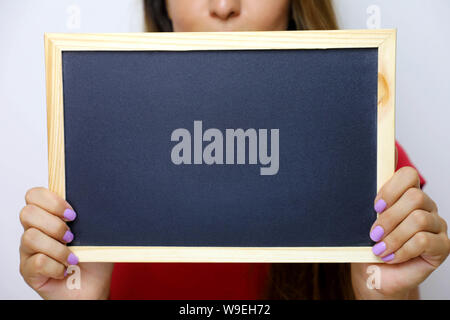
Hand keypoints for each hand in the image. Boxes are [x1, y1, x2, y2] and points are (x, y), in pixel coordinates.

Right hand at [19, 187, 113, 298]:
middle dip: (54, 224)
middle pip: (27, 213)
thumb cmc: (94, 258)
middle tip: (72, 236)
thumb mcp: (97, 232)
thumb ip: (91, 214)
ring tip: (72, 257)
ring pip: (31, 237)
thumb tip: (98, 199)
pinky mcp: (29, 270)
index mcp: (49, 216)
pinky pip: (37, 262)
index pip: (34, 195)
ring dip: (58, 248)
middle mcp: (35, 230)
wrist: (94, 287)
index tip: (72, 213)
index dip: (51, 200)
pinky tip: (65, 269)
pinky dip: (56, 266)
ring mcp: (29, 251)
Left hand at [351, 163, 449, 298]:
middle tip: (374, 234)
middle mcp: (426, 207)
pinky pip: (423, 241)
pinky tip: (392, 257)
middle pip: (415, 197)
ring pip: (419, 219)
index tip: (376, 206)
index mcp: (407, 195)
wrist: (378, 275)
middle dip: (389, 217)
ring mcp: (437, 225)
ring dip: (394, 236)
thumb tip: (365, 198)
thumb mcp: (367, 224)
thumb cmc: (372, 246)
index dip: (391, 189)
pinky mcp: (442, 246)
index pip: (408, 175)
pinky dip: (403, 250)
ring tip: (380, 249)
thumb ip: (372, 209)